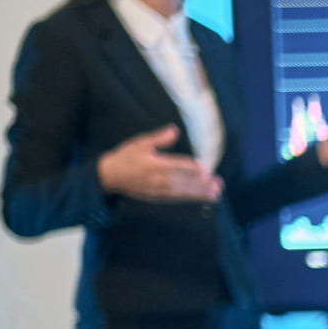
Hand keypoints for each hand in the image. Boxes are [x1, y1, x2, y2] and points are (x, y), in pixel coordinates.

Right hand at [96, 125, 221, 201]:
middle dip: (201, 184)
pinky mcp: (156, 196)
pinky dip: (190, 198)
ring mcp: (157, 189)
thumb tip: (175, 130)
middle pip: (182, 181)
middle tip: (218, 184)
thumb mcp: (140, 143)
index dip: (191, 168)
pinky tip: (202, 198)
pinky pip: (176, 198)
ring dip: (200, 193)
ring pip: (182, 192)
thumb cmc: (125, 156)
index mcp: (153, 164)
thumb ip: (158, 138)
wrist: (109, 176)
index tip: (206, 169)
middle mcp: (156, 179)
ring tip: (216, 193)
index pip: (176, 165)